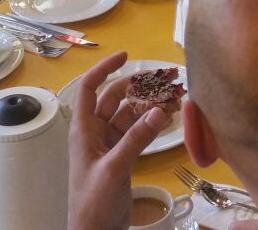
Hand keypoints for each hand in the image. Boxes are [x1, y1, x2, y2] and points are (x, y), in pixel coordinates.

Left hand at [67, 52, 170, 229]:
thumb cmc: (94, 201)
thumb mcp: (114, 167)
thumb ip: (137, 138)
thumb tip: (159, 109)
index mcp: (83, 130)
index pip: (89, 88)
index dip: (104, 69)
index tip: (126, 55)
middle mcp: (94, 133)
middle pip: (114, 99)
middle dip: (138, 87)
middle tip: (165, 80)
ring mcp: (109, 145)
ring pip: (129, 115)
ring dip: (148, 106)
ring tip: (173, 98)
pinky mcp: (121, 157)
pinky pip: (137, 132)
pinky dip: (151, 124)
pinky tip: (168, 118)